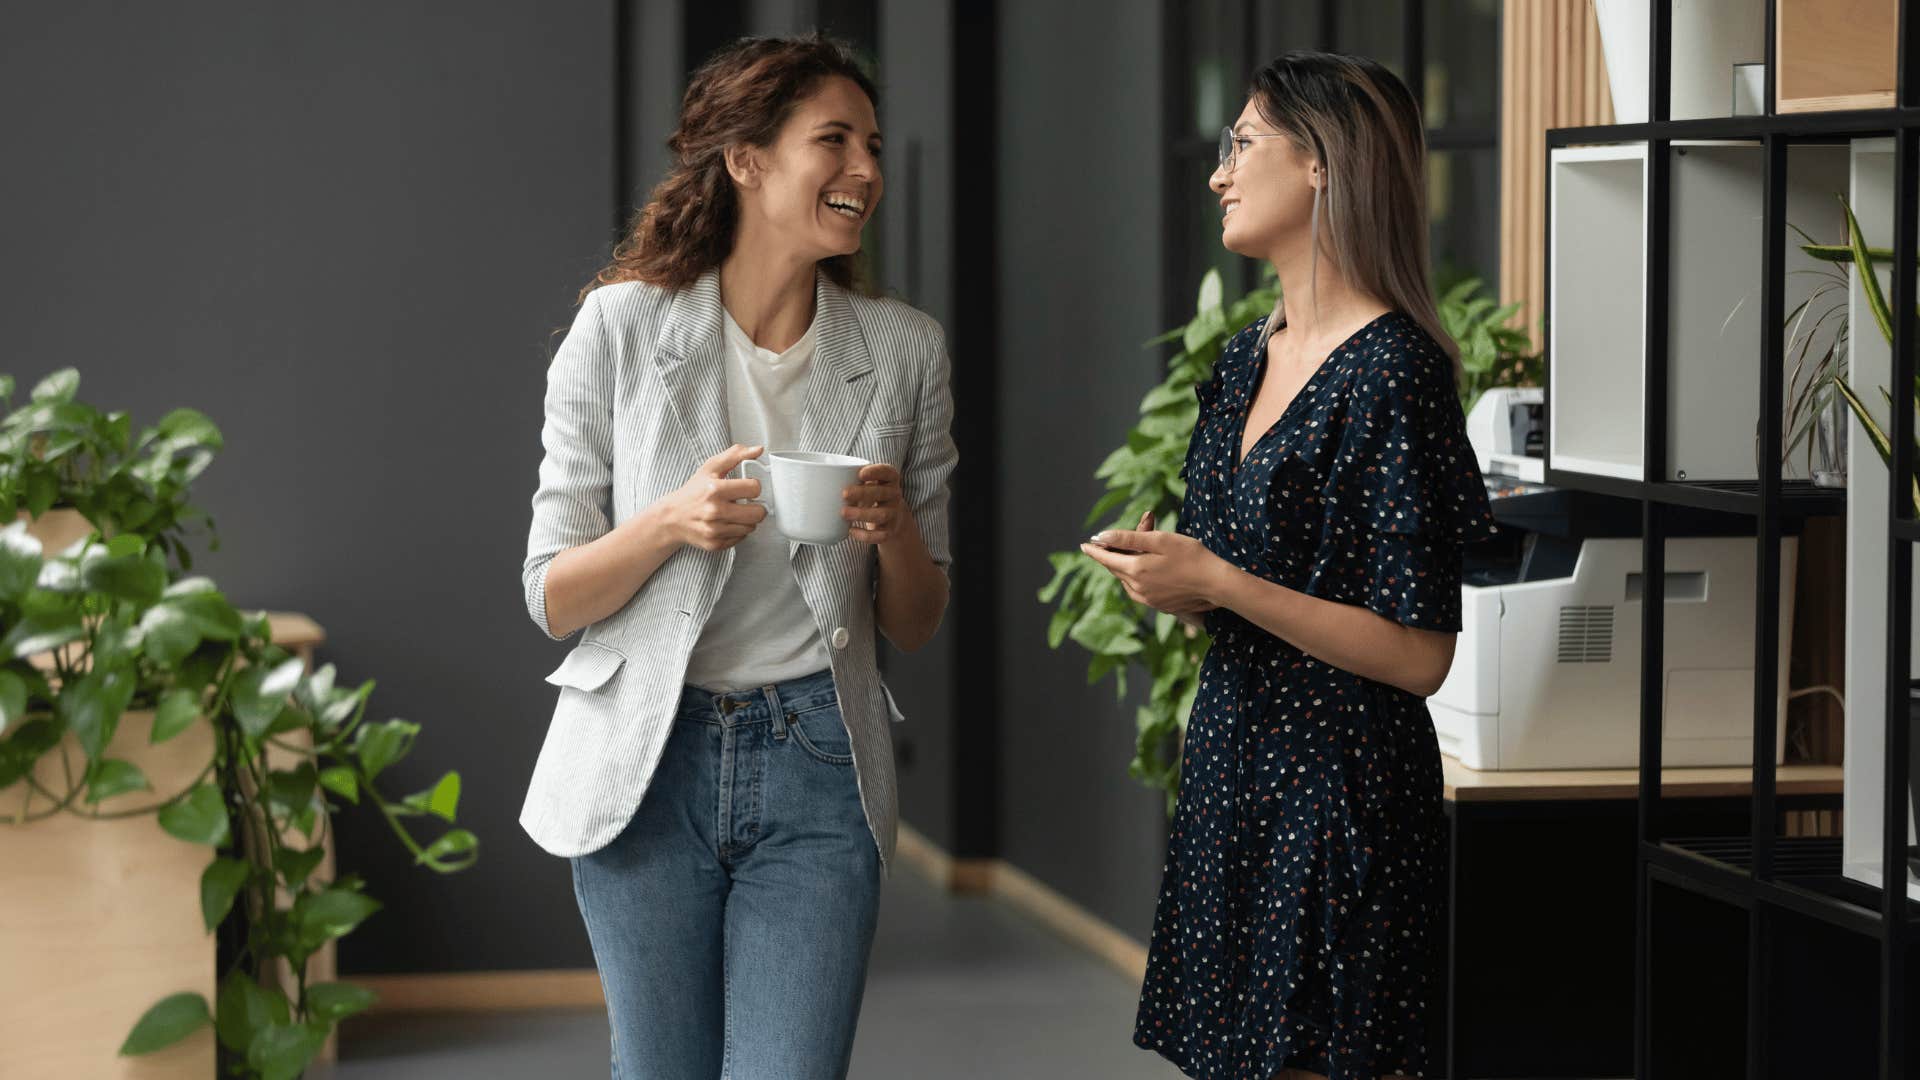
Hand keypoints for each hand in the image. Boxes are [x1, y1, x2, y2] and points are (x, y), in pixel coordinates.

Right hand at [657, 444, 767, 551]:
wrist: (672, 517)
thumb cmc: (693, 491)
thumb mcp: (711, 468)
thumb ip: (735, 455)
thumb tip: (758, 450)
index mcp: (715, 489)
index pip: (754, 488)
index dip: (754, 487)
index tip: (747, 487)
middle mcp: (714, 511)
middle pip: (758, 513)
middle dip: (756, 507)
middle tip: (747, 503)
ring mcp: (714, 530)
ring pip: (751, 527)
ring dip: (747, 520)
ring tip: (735, 512)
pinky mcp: (715, 544)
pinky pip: (741, 538)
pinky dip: (738, 531)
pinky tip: (728, 523)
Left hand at [843, 463, 910, 545]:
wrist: (894, 517)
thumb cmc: (873, 494)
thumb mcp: (869, 482)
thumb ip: (854, 478)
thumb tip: (822, 480)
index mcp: (890, 479)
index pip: (887, 472)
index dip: (875, 472)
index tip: (860, 474)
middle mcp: (895, 495)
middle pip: (882, 493)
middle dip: (863, 493)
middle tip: (844, 493)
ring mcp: (894, 513)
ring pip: (881, 514)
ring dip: (862, 514)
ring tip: (843, 513)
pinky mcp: (890, 530)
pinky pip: (880, 535)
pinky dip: (865, 535)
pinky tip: (851, 531)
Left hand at [1079, 510, 1223, 615]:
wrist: (1216, 584)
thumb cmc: (1191, 556)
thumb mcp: (1159, 540)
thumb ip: (1128, 538)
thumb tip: (1101, 537)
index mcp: (1135, 570)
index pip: (1107, 559)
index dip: (1095, 550)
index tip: (1084, 545)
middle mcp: (1137, 588)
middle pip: (1117, 569)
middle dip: (1115, 552)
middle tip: (1117, 539)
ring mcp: (1147, 600)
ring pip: (1127, 580)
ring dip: (1126, 566)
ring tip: (1134, 552)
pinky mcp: (1158, 606)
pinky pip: (1138, 589)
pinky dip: (1136, 577)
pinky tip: (1146, 570)